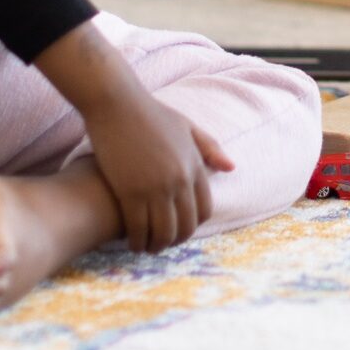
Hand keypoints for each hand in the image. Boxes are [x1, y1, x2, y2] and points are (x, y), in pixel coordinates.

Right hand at [85, 87, 235, 251]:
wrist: (118, 104)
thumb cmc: (150, 113)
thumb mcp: (187, 126)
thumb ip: (209, 149)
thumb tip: (231, 167)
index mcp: (194, 164)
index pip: (204, 209)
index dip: (192, 225)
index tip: (178, 228)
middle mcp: (180, 179)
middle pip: (186, 226)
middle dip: (175, 240)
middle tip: (161, 243)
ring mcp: (156, 187)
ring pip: (164, 233)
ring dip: (156, 245)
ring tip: (146, 246)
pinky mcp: (131, 192)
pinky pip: (139, 229)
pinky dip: (136, 241)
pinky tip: (130, 242)